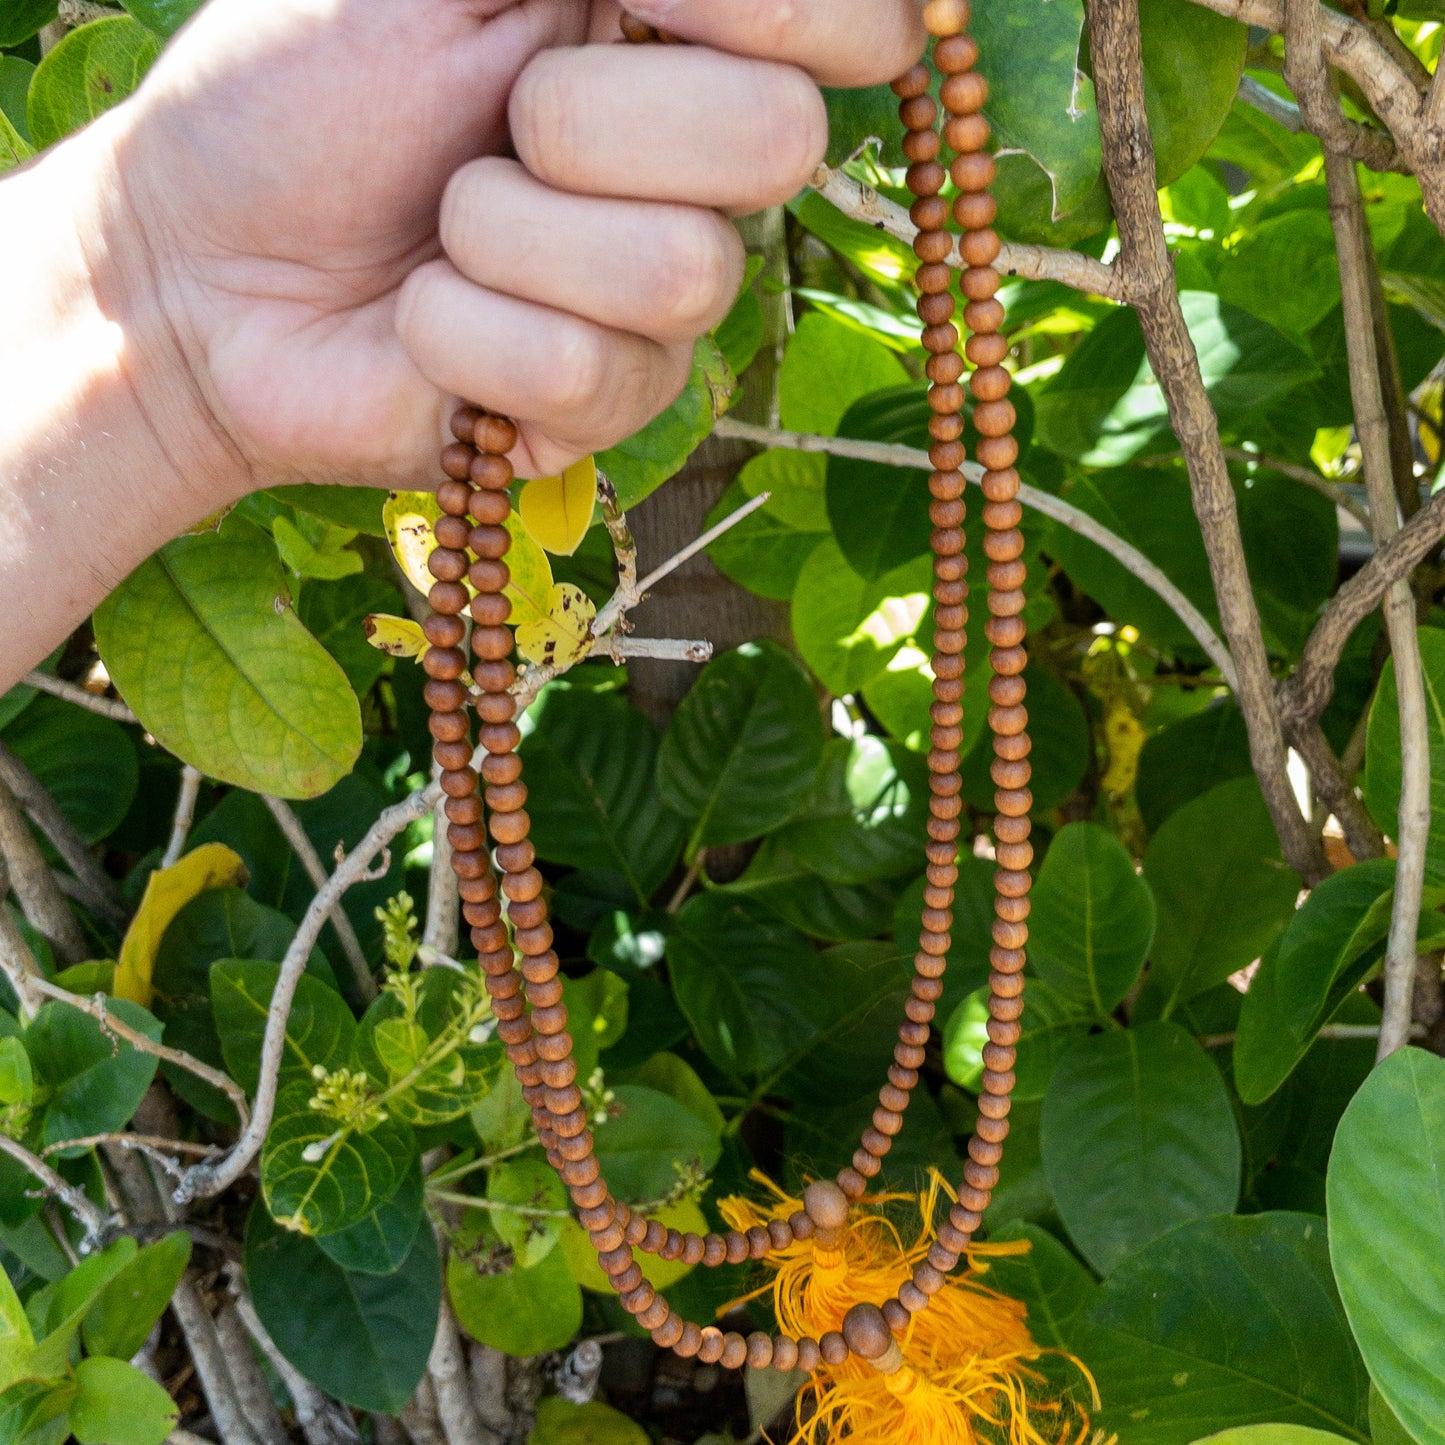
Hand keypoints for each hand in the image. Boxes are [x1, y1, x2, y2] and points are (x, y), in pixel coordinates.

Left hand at [111, 0, 925, 496]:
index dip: (795, 9)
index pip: (859, 24)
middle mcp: (693, 174)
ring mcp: (658, 307)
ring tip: (439, 234)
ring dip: (507, 236)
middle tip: (494, 129)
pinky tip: (425, 325)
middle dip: (590, 122)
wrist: (200, 272)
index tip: (641, 0)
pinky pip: (583, 370)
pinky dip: (467, 333)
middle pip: (779, 140)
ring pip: (677, 271)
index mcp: (671, 37)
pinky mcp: (604, 410)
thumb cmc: (296, 95)